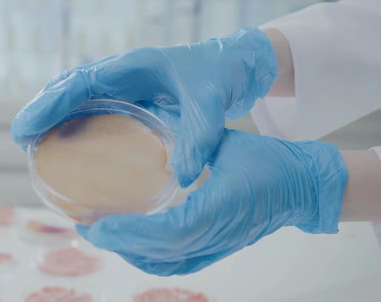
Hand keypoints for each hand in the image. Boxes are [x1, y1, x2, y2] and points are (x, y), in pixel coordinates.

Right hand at [11, 28, 277, 185]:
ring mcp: (122, 84)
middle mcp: (121, 73)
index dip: (52, 103)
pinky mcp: (127, 97)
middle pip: (69, 87)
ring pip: (76, 97)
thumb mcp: (211, 106)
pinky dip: (72, 122)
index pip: (82, 81)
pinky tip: (64, 144)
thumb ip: (198, 137)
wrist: (231, 67)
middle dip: (42, 108)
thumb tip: (182, 178)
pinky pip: (92, 107)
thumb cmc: (218, 79)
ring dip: (52, 115)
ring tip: (31, 142)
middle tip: (19, 137)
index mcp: (133, 67)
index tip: (27, 126)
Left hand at [77, 130, 347, 275]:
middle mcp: (215, 235)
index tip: (99, 225)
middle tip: (87, 228)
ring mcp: (217, 247)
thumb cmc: (270, 161)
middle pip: (159, 253)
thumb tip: (153, 123)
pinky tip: (130, 247)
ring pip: (165, 264)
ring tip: (102, 235)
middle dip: (119, 244)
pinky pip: (178, 265)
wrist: (302, 187)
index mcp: (219, 209)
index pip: (167, 230)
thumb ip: (191, 140)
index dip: (130, 232)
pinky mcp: (217, 250)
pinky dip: (150, 260)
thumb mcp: (226, 143)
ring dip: (131, 253)